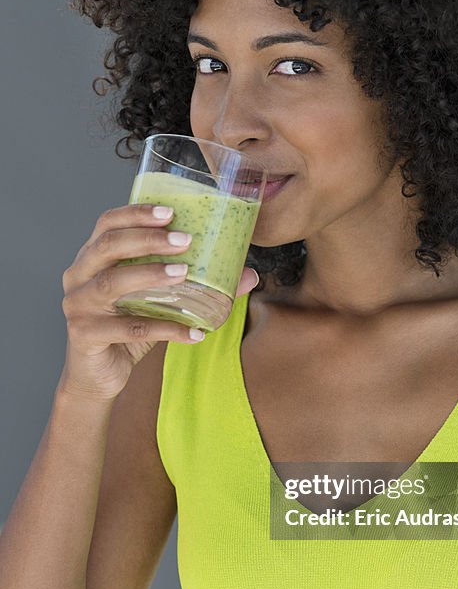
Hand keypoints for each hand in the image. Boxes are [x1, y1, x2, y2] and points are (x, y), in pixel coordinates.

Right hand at [58, 203, 258, 402]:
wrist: (99, 376)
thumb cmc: (128, 329)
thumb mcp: (161, 303)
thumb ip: (195, 286)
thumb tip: (248, 274)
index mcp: (92, 258)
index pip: (108, 223)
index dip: (136, 214)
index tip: (171, 211)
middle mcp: (78, 276)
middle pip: (108, 246)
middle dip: (148, 239)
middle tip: (185, 240)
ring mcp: (78, 305)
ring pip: (113, 283)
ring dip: (152, 274)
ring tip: (185, 274)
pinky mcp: (85, 335)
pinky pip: (130, 329)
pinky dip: (166, 329)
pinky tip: (193, 332)